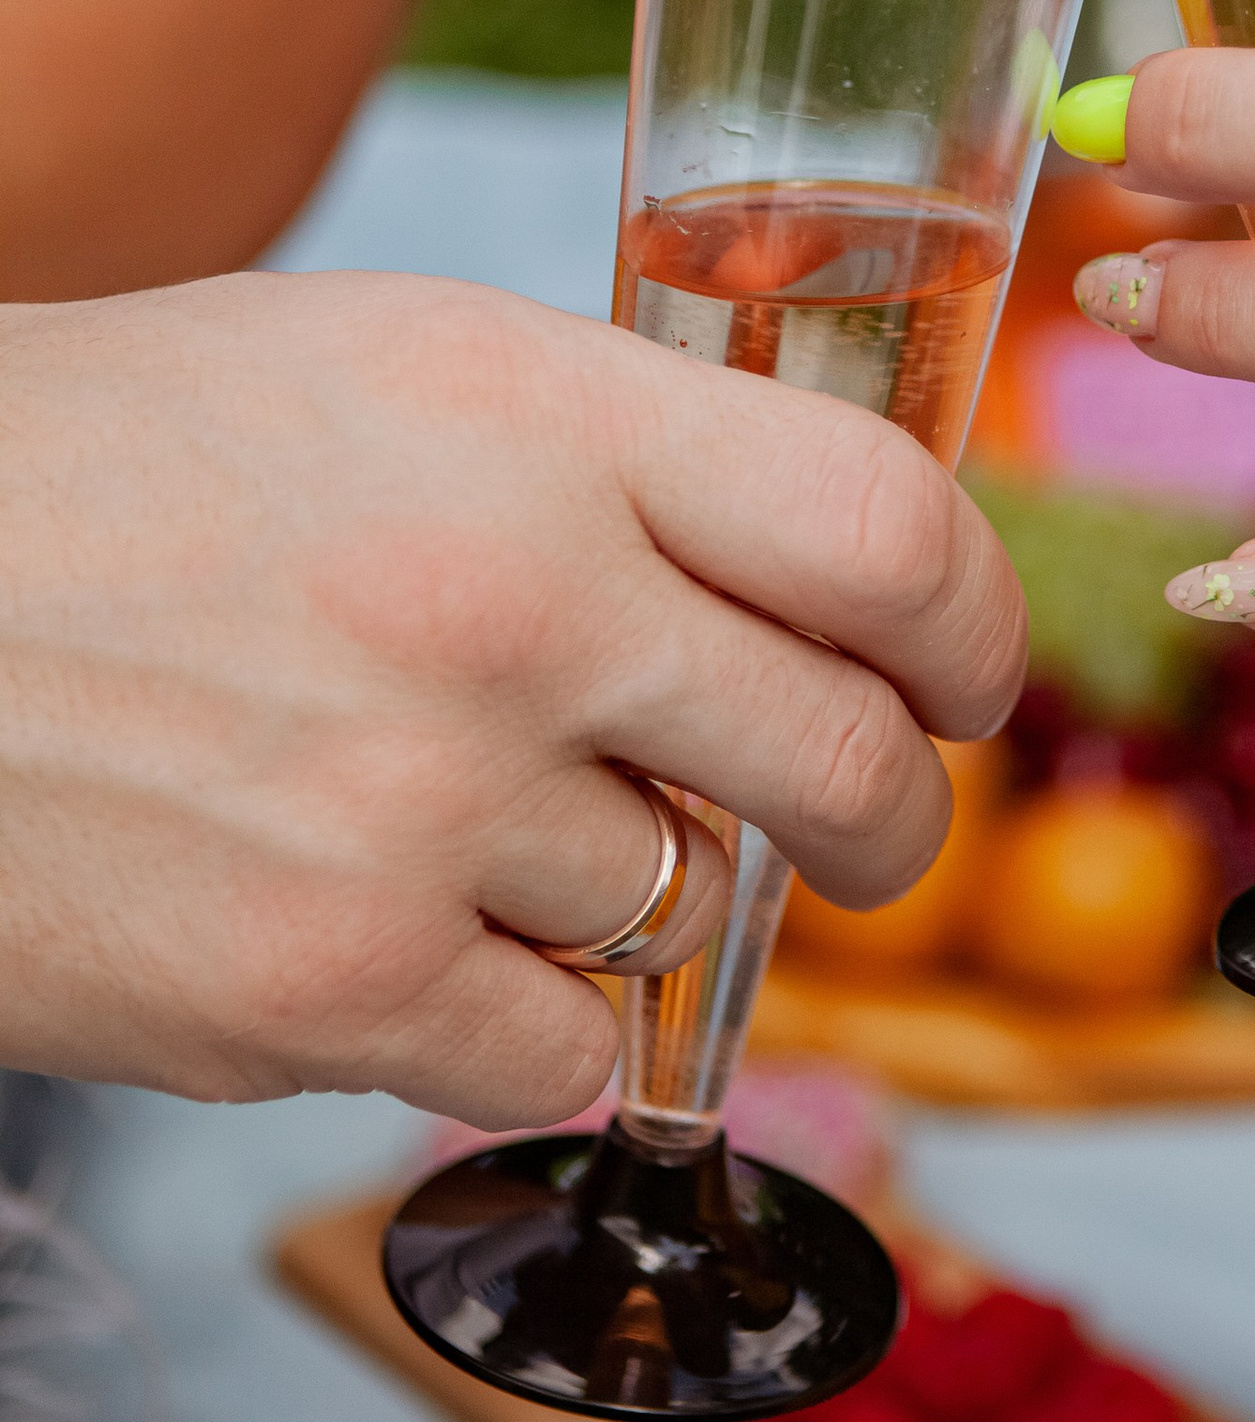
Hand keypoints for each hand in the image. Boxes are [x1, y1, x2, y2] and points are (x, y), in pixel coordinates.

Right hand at [0, 271, 1020, 1120]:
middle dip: (884, 814)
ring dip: (624, 896)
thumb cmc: (114, 474)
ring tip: (455, 816)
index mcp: (538, 415)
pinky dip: (511, 1019)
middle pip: (850, 762)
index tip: (962, 677)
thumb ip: (617, 453)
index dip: (973, 625)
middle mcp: (509, 603)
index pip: (889, 531)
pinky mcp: (327, 988)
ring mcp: (421, 809)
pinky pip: (557, 1052)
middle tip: (851, 818)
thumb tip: (830, 576)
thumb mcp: (382, 369)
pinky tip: (393, 926)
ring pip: (684, 916)